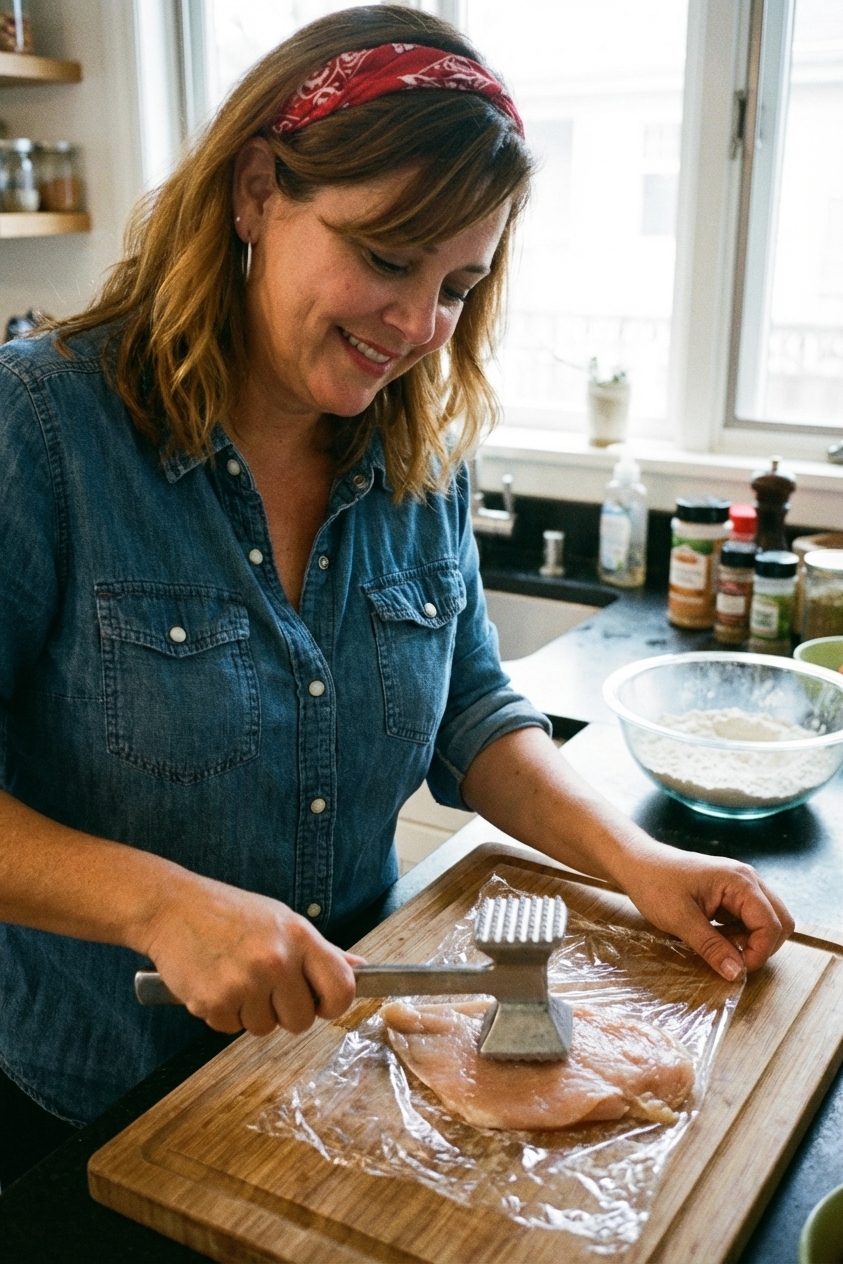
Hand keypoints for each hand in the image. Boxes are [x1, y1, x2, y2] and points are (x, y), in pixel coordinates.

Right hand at [141, 871, 364, 1036]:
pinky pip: (230, 1029)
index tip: (320, 1001)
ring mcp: (244, 983)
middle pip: (301, 1021)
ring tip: (235, 977)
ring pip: (264, 1028)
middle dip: (285, 1011)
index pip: (341, 989)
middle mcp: (276, 961)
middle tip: (265, 985)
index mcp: (299, 937)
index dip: (333, 1003)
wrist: (173, 908)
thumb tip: (360, 969)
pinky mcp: (214, 1002)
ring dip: (251, 1012)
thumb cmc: (230, 913)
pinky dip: (223, 1013)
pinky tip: (215, 982)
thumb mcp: (283, 921)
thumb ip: (322, 951)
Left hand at [618, 844, 793, 979]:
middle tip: (731, 957)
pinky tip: (715, 936)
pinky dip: (740, 934)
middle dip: (761, 946)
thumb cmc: (655, 885)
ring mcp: (741, 885)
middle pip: (780, 921)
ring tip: (718, 944)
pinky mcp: (732, 894)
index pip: (771, 924)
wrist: (636, 863)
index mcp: (740, 881)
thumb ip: (711, 947)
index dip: (759, 952)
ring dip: (750, 940)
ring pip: (767, 921)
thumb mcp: (681, 920)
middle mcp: (748, 880)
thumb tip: (737, 973)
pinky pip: (750, 919)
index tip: (737, 969)